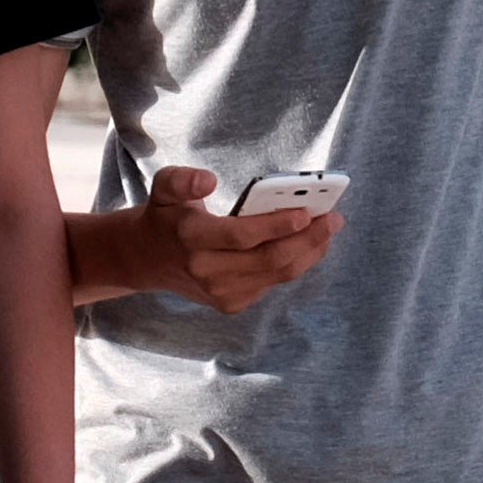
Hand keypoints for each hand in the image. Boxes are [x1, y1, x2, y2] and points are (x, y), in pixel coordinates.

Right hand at [114, 165, 337, 311]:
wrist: (148, 260)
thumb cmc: (166, 217)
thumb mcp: (163, 189)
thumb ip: (181, 180)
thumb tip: (208, 179)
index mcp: (191, 238)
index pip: (241, 236)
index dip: (276, 226)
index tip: (306, 213)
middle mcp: (206, 271)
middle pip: (268, 260)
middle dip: (306, 239)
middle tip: (333, 218)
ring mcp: (220, 292)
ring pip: (277, 274)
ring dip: (309, 252)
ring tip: (329, 228)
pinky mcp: (231, 303)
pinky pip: (273, 282)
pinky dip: (297, 262)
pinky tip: (311, 243)